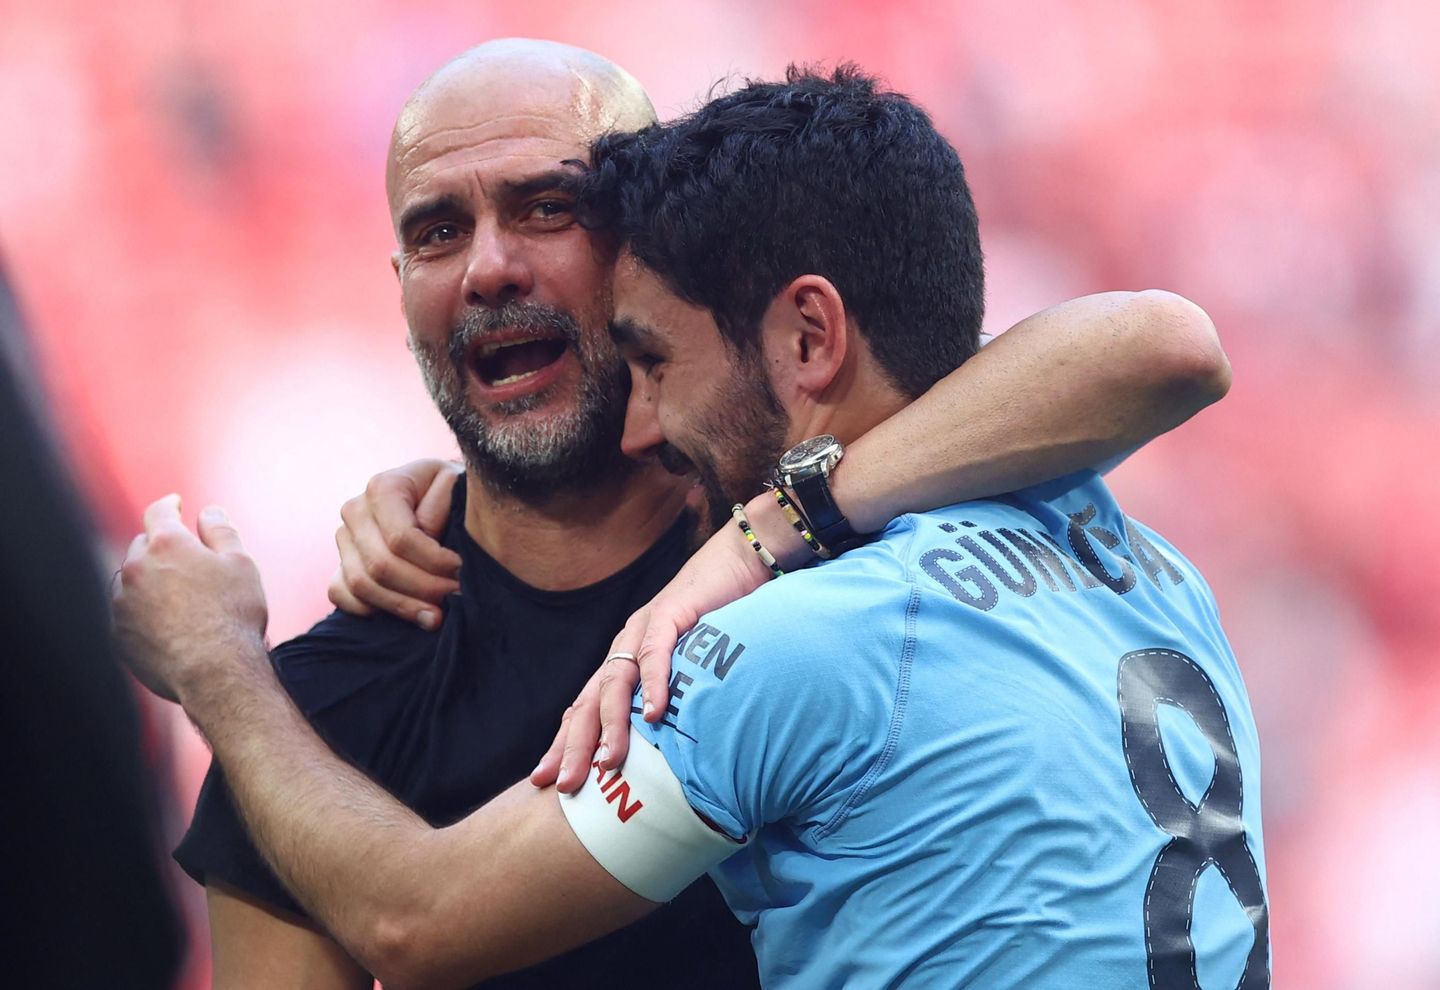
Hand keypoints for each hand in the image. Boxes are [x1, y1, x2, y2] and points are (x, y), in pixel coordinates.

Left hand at [111, 495, 268, 704]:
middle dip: (160, 547)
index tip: (177, 504)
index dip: (170, 504)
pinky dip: (142, 612)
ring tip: (178, 598)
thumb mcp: (241, 564)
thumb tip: (209, 511)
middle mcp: (135, 568)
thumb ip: (222, 532)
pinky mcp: (118, 634)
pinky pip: (127, 614)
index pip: (160, 511)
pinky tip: (168, 625)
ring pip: (131, 581)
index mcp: (167, 544)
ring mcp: (122, 603)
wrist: (213, 671)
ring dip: (149, 581)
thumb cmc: (233, 615)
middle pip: (142, 545)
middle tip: (186, 560)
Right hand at [328, 459, 462, 629]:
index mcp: (383, 488)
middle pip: (381, 565)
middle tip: (455, 598)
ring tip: (436, 614)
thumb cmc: (450, 492)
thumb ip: (441, 506)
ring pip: (362, 584)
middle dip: (422, 589)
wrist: (437, 496)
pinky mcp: (339, 562)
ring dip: (402, 606)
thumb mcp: (455, 486)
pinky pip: (340, 593)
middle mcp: (356, 510)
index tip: (461, 572)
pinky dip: (369, 609)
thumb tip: (427, 536)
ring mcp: (344, 538)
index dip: (433, 562)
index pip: (401, 539)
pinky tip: (403, 613)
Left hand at [531, 512, 776, 791]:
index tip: (547, 781)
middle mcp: (625, 646)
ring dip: (611, 724)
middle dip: (574, 745)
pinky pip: (656, 652)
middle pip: (589, 701)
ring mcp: (644, 628)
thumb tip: (670, 752)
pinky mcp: (671, 613)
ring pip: (616, 682)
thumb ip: (674, 699)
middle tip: (565, 786)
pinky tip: (654, 714)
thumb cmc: (717, 619)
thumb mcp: (690, 667)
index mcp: (624, 661)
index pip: (585, 707)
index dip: (565, 743)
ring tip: (609, 761)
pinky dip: (654, 684)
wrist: (737, 562)